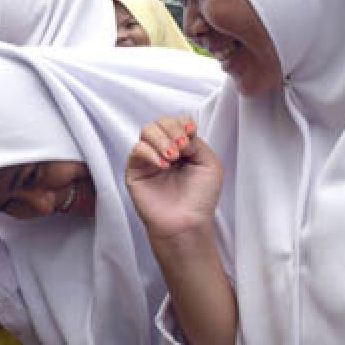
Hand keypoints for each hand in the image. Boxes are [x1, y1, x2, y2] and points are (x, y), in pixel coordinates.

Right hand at [125, 115, 222, 242]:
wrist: (186, 222)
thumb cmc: (200, 199)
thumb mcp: (209, 164)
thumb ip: (196, 143)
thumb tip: (180, 133)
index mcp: (182, 147)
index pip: (177, 122)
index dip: (183, 124)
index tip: (190, 135)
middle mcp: (164, 149)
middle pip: (160, 122)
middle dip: (172, 130)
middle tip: (182, 149)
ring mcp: (148, 159)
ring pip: (146, 131)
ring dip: (162, 140)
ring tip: (173, 158)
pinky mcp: (135, 169)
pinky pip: (137, 149)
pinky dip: (150, 153)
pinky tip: (163, 166)